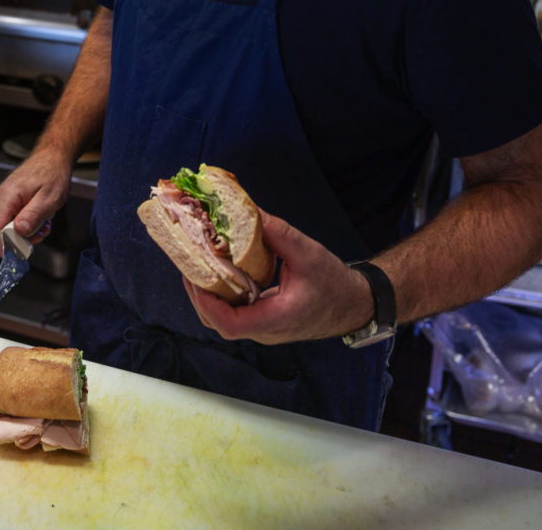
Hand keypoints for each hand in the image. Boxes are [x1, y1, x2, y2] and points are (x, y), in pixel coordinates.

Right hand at [0, 147, 71, 255]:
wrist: (53, 157)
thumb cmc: (52, 174)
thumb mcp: (49, 198)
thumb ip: (33, 215)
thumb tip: (18, 232)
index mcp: (7, 196)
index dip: (4, 246)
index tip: (19, 253)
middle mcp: (0, 198)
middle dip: (18, 240)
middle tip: (39, 236)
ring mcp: (3, 199)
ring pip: (7, 227)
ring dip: (25, 233)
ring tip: (44, 226)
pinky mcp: (9, 201)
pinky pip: (12, 220)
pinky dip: (26, 225)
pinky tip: (40, 220)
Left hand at [182, 211, 373, 344]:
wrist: (353, 303)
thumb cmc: (333, 283)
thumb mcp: (307, 252)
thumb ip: (277, 233)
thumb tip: (249, 210)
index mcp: (277, 318)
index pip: (232, 325)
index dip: (209, 304)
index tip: (195, 278)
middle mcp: (266, 330)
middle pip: (220, 323)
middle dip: (199, 295)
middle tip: (188, 264)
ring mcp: (263, 329)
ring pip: (224, 321)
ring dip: (207, 295)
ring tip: (197, 265)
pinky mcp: (263, 322)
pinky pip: (234, 314)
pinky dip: (220, 295)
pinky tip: (217, 271)